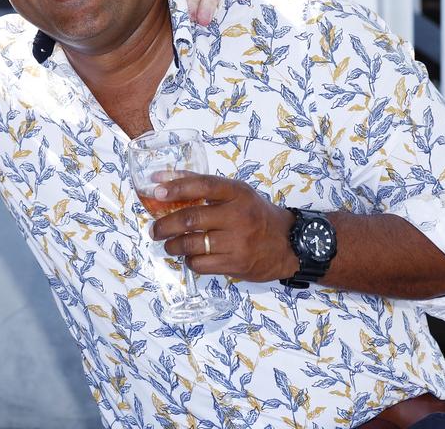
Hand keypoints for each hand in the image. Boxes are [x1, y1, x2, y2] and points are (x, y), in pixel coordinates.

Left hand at [149, 172, 296, 281]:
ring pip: (191, 244)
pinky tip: (189, 257)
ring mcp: (238, 241)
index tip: (156, 190)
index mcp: (237, 193)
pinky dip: (188, 261)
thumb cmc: (256, 215)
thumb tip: (162, 180)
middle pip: (191, 218)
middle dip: (165, 225)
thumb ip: (203, 186)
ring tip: (168, 244)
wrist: (289, 244)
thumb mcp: (237, 193)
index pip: (202, 185)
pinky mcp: (236, 264)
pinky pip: (201, 263)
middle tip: (154, 229)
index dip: (176, 187)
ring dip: (172, 245)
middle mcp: (238, 215)